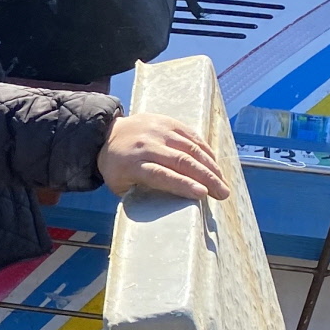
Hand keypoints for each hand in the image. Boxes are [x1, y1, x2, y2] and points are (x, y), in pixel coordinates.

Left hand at [98, 112, 231, 201]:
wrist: (106, 133)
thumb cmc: (116, 167)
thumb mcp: (120, 185)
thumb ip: (142, 194)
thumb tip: (170, 206)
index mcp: (131, 164)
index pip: (161, 174)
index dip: (183, 184)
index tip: (202, 194)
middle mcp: (146, 145)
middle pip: (182, 161)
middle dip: (206, 178)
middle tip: (223, 194)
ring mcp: (158, 131)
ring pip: (191, 148)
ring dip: (211, 166)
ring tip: (222, 183)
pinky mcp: (168, 122)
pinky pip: (192, 136)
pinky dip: (206, 151)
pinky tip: (215, 165)